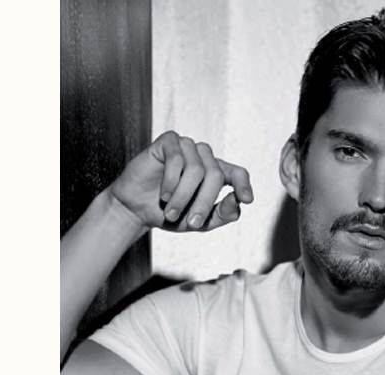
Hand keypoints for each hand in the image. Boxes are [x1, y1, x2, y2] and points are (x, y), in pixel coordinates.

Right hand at [108, 131, 253, 231]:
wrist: (137, 210)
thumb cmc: (171, 215)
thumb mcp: (201, 222)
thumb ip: (221, 214)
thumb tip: (238, 201)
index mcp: (216, 174)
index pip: (238, 173)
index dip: (243, 185)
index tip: (247, 200)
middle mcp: (204, 158)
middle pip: (216, 176)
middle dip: (204, 203)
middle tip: (191, 224)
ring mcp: (187, 147)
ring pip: (197, 169)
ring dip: (183, 196)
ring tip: (171, 212)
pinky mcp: (169, 141)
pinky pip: (177, 159)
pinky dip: (171, 181)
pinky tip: (163, 195)